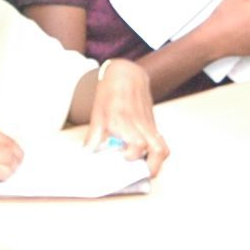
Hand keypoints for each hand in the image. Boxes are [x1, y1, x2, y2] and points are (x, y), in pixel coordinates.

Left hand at [82, 59, 168, 175]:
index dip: (132, 155)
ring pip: (162, 147)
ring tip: (145, 170)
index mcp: (122, 119)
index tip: (123, 160)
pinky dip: (156, 154)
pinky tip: (145, 159)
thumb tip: (87, 153)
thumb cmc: (110, 92)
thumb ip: (94, 135)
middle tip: (139, 174)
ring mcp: (148, 125)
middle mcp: (138, 124)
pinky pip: (161, 142)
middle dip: (151, 167)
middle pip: (156, 149)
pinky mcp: (153, 125)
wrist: (127, 74)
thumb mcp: (97, 112)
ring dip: (157, 162)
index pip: (136, 143)